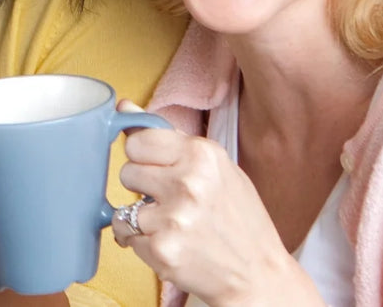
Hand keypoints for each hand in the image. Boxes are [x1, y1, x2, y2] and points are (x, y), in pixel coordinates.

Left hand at [109, 100, 317, 306]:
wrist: (259, 274)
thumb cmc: (239, 219)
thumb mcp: (215, 168)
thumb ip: (168, 138)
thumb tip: (123, 108)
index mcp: (203, 154)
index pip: (137, 141)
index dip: (144, 157)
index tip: (158, 169)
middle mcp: (188, 183)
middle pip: (127, 172)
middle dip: (142, 188)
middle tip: (170, 202)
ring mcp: (174, 219)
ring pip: (123, 208)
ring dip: (141, 220)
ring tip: (172, 226)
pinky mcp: (162, 251)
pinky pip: (127, 237)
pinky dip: (142, 243)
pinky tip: (170, 244)